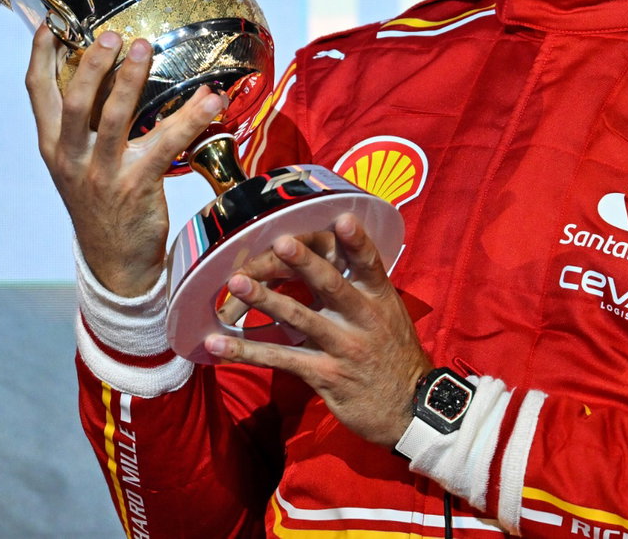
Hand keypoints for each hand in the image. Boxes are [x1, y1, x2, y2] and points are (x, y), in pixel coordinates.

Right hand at [26, 24, 222, 296]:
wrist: (115, 263)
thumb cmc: (100, 204)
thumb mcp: (76, 165)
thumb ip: (82, 126)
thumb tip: (101, 73)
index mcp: (53, 148)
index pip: (38, 94)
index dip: (41, 57)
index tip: (50, 25)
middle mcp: (71, 158)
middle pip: (74, 101)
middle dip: (91, 65)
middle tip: (111, 36)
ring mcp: (102, 173)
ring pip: (113, 117)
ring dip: (132, 79)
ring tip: (144, 48)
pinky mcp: (136, 185)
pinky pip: (165, 143)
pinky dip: (190, 117)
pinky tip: (211, 99)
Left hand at [204, 213, 431, 446]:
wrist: (410, 409)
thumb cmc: (394, 353)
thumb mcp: (389, 314)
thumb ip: (361, 286)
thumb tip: (331, 250)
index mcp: (379, 298)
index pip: (369, 264)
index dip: (356, 241)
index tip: (342, 218)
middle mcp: (363, 319)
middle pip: (330, 284)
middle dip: (304, 262)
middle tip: (280, 241)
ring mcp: (342, 347)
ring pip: (299, 318)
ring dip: (264, 299)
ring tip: (236, 282)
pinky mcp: (324, 374)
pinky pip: (281, 359)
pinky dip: (246, 352)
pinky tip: (217, 346)